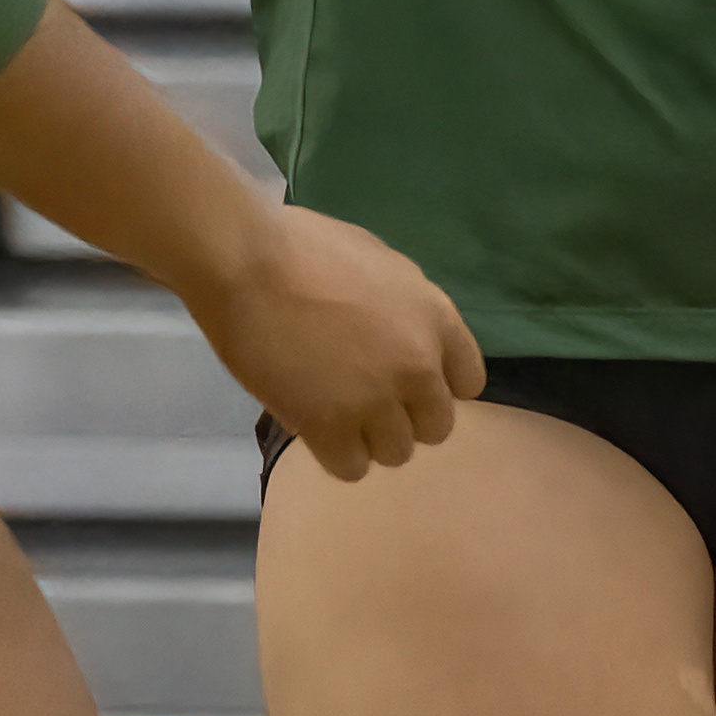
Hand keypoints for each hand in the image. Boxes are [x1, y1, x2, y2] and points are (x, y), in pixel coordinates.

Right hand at [194, 202, 479, 478]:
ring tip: (335, 413)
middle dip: (405, 419)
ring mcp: (376, 399)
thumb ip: (404, 309)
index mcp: (436, 317)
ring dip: (369, 439)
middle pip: (437, 427)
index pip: (469, 381)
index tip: (406, 383)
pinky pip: (352, 468)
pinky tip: (314, 428)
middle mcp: (418, 364)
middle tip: (365, 401)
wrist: (247, 261)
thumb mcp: (380, 264)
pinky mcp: (329, 426)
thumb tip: (402, 334)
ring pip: (396, 453)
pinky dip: (335, 456)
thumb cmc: (303, 247)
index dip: (436, 387)